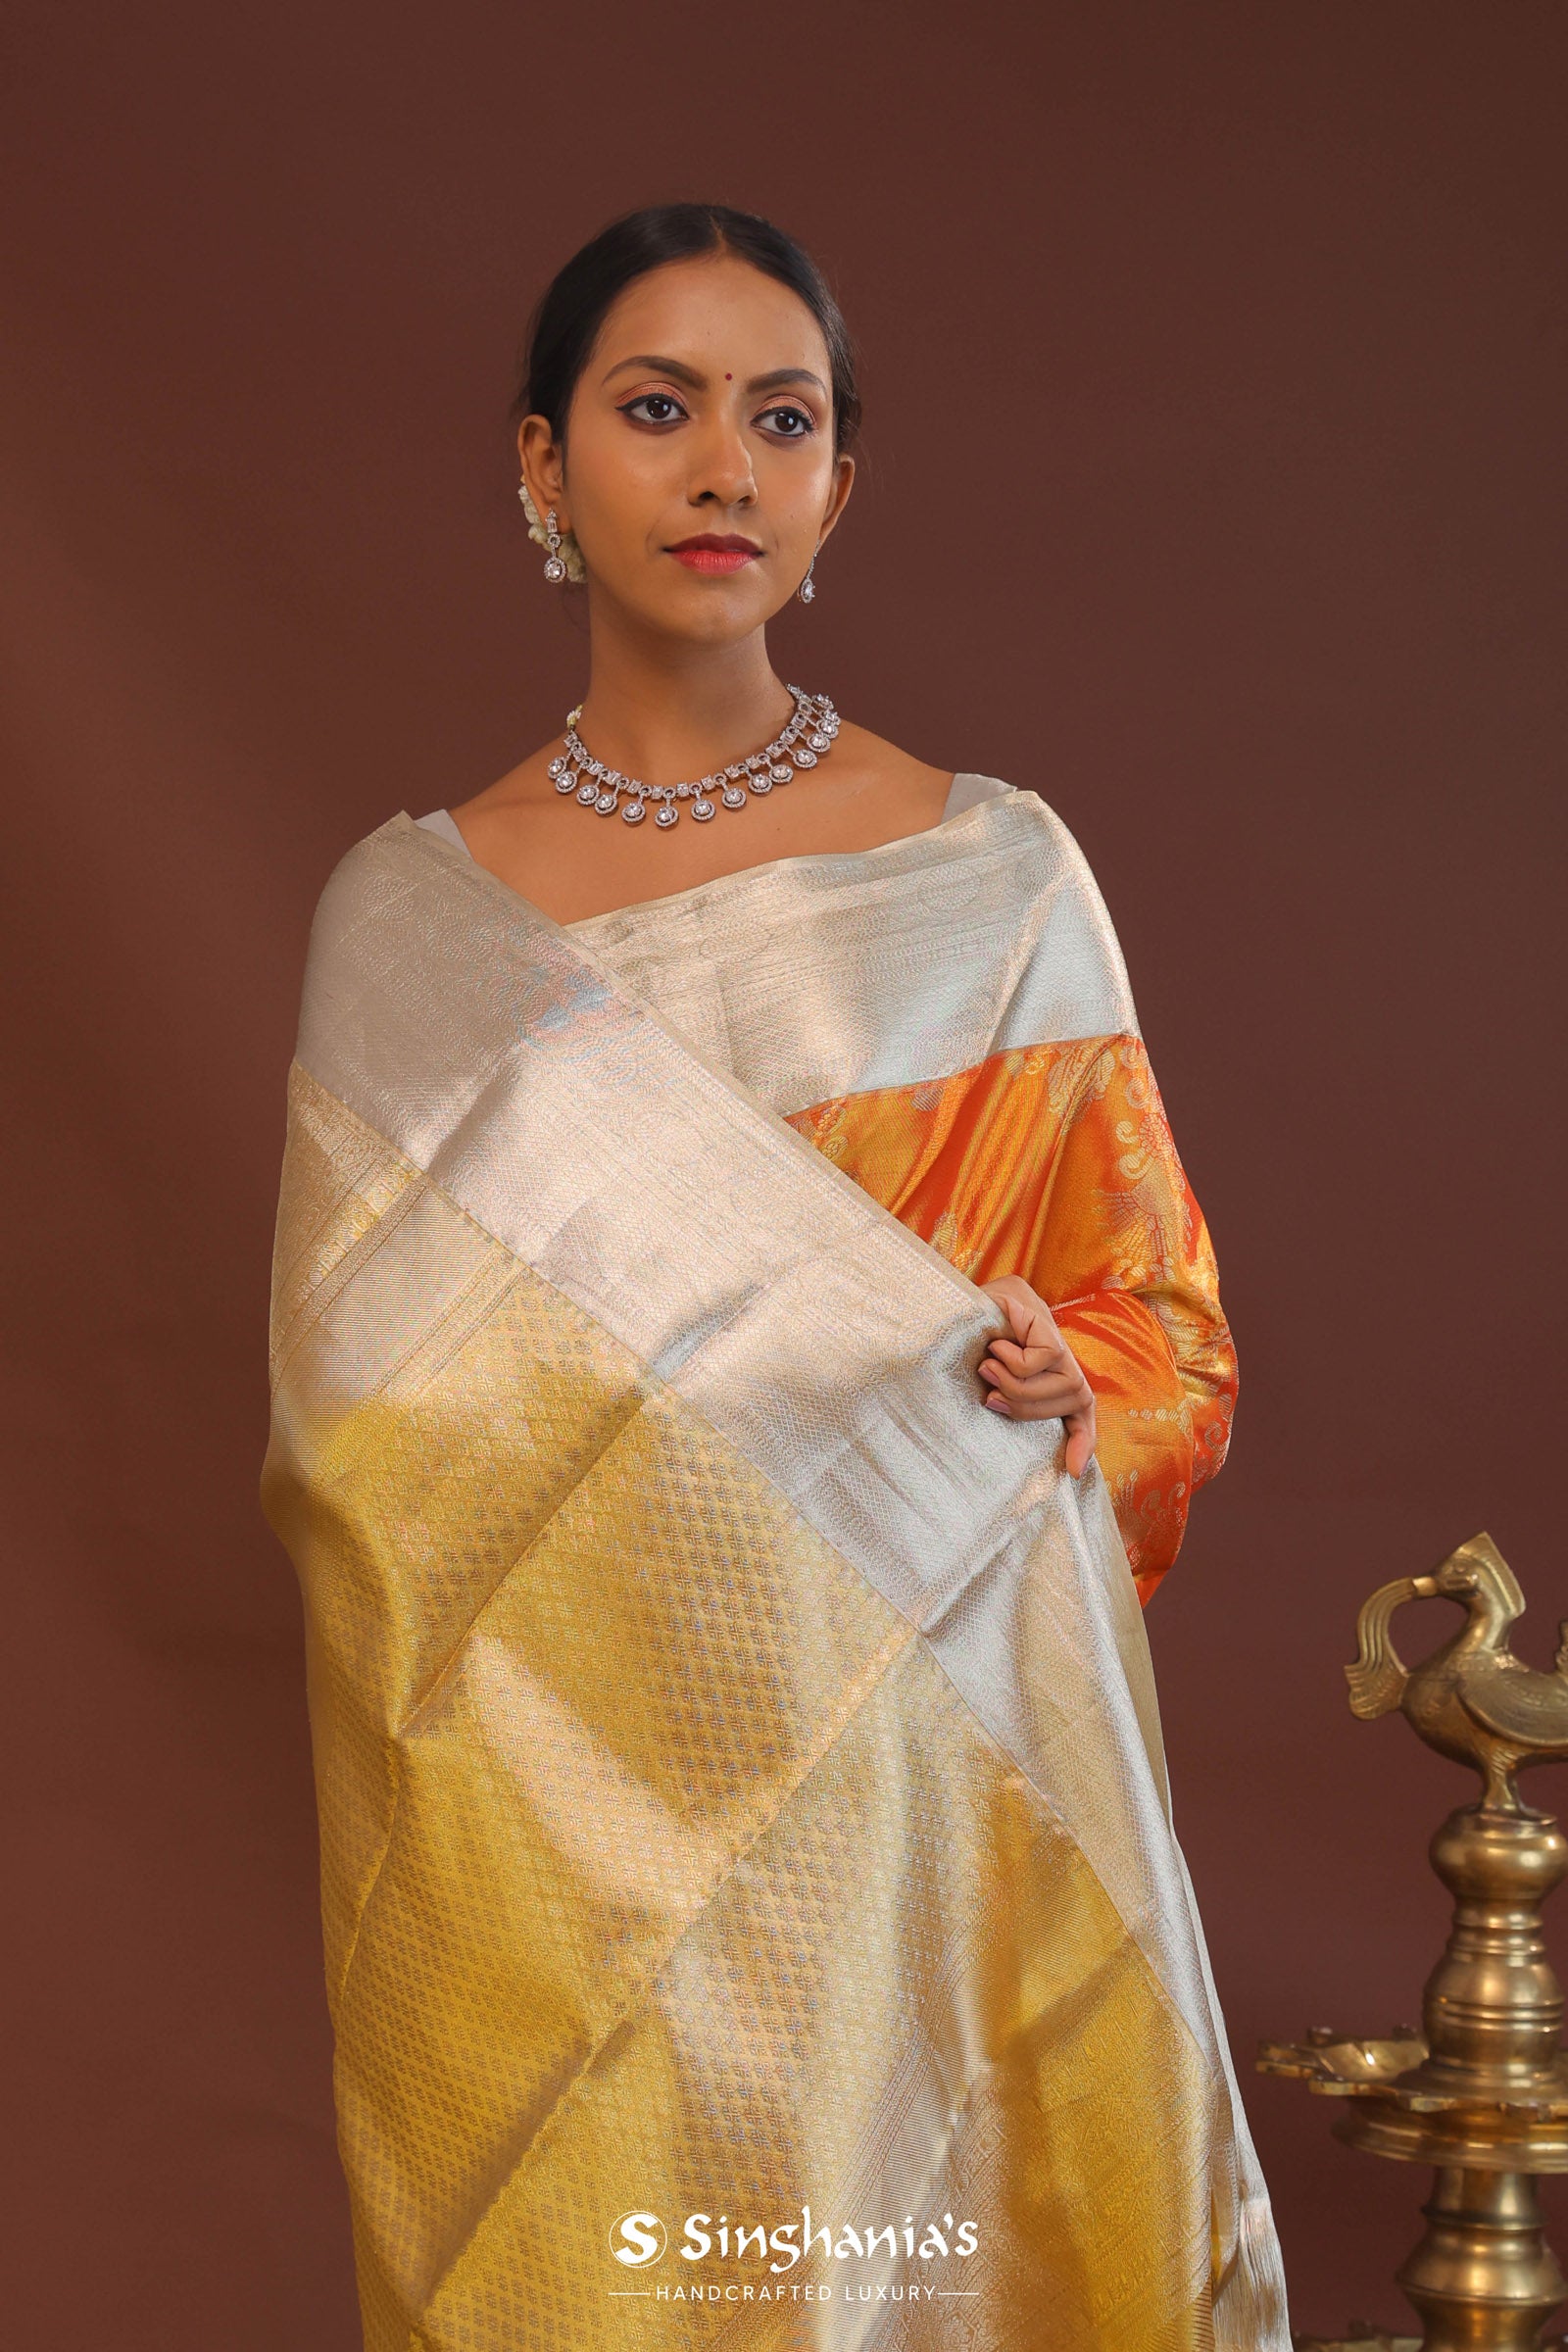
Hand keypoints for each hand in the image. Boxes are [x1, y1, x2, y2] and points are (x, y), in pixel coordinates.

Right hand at [975, 1274, 1097, 1476]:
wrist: (951, 1298)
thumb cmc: (965, 1348)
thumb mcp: (986, 1384)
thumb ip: (1004, 1401)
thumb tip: (1002, 1417)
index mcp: (1049, 1373)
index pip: (1080, 1408)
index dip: (1083, 1438)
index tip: (1072, 1470)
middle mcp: (1061, 1353)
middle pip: (1074, 1399)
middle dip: (1028, 1409)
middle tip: (989, 1397)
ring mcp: (1055, 1333)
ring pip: (1065, 1382)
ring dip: (1017, 1385)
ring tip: (986, 1368)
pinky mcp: (1043, 1319)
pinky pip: (1045, 1356)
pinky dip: (1015, 1360)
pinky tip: (995, 1346)